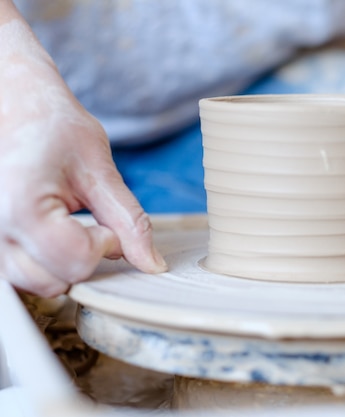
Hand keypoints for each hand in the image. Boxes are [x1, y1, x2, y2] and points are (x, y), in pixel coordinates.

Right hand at [0, 24, 166, 296]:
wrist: (13, 101)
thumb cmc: (53, 125)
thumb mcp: (99, 170)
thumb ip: (129, 220)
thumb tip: (152, 264)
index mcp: (22, 206)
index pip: (79, 261)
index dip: (106, 242)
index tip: (104, 217)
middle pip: (58, 280)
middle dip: (86, 256)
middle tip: (86, 218)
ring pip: (38, 284)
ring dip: (64, 263)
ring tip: (66, 223)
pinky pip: (20, 275)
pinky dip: (44, 262)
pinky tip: (51, 232)